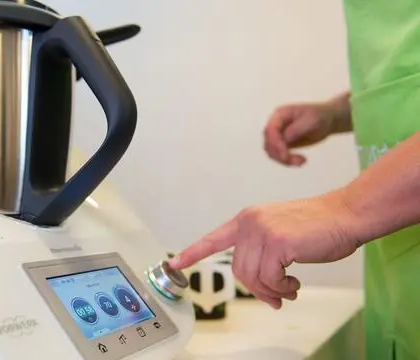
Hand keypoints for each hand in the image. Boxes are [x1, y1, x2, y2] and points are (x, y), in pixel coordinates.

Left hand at [169, 191, 359, 308]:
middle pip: (238, 270)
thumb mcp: (279, 234)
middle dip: (257, 289)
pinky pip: (270, 279)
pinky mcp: (277, 242)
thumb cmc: (317, 227)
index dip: (193, 253)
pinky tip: (294, 282)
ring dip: (271, 291)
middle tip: (278, 296)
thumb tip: (257, 286)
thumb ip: (262, 253)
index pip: (213, 239)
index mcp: (247, 219)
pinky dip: (282, 287)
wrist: (345, 215)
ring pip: (252, 277)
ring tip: (289, 289)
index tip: (174, 264)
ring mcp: (262, 231)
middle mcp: (249, 222)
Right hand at [264, 95, 349, 166]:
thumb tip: (284, 140)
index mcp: (279, 115)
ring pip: (272, 152)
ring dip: (284, 160)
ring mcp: (279, 135)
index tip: (285, 155)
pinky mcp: (284, 144)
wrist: (329, 119)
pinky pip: (280, 156)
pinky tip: (302, 161)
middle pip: (269, 143)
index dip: (275, 144)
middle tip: (297, 161)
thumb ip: (295, 130)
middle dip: (280, 154)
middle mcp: (276, 125)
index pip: (270, 131)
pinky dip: (288, 161)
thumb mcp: (310, 120)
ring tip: (301, 161)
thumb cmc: (320, 115)